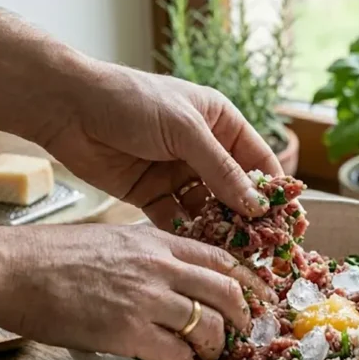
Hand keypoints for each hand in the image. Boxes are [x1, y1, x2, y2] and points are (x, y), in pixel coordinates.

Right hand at [0, 224, 275, 359]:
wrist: (13, 269)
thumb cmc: (53, 255)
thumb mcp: (113, 239)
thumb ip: (148, 253)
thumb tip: (171, 273)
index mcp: (157, 242)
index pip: (221, 258)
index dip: (248, 280)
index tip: (261, 295)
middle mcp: (160, 266)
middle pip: (226, 291)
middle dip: (245, 315)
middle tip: (245, 331)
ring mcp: (146, 297)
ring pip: (209, 324)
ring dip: (215, 345)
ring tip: (207, 355)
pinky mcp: (128, 329)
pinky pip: (176, 354)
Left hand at [41, 63, 284, 228]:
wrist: (68, 108)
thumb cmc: (132, 102)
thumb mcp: (185, 131)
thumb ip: (222, 170)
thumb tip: (257, 206)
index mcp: (220, 123)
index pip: (258, 162)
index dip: (274, 192)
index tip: (289, 223)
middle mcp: (203, 149)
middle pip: (235, 190)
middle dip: (249, 219)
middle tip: (265, 250)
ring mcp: (177, 174)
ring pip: (208, 209)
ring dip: (219, 230)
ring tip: (234, 256)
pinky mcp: (151, 194)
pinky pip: (177, 219)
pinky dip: (188, 234)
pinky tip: (198, 252)